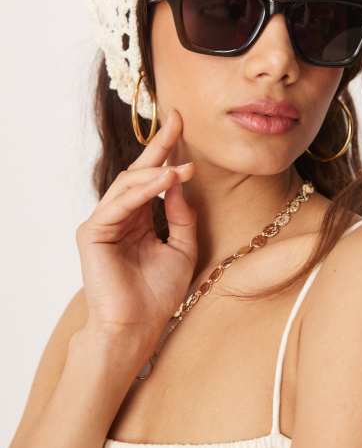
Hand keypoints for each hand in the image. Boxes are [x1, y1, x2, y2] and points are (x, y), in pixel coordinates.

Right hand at [75, 108, 196, 349]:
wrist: (139, 327)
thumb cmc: (159, 293)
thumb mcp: (182, 248)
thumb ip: (181, 216)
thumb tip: (180, 182)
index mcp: (140, 219)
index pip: (153, 178)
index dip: (167, 150)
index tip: (183, 123)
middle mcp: (120, 216)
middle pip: (139, 172)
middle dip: (159, 146)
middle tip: (178, 120)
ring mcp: (104, 223)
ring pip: (128, 185)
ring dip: (156, 172)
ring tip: (182, 166)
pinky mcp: (93, 232)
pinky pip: (119, 204)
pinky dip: (143, 191)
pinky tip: (165, 181)